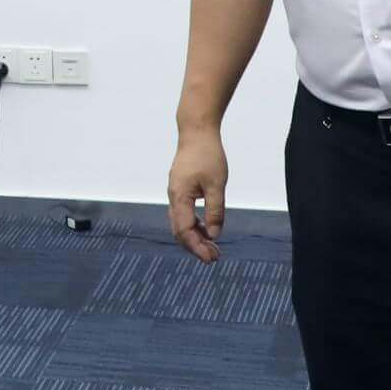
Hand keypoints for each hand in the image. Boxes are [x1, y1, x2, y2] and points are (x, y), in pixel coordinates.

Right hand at [168, 130, 228, 262]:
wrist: (196, 131)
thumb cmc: (207, 155)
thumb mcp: (216, 184)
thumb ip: (215, 210)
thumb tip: (215, 234)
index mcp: (179, 196)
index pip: (184, 230)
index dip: (197, 247)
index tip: (211, 258)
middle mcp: (173, 196)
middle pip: (180, 230)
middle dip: (196, 246)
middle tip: (214, 258)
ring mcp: (176, 192)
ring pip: (181, 222)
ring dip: (196, 237)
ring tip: (213, 247)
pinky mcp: (181, 188)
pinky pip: (184, 213)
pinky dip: (195, 224)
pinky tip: (208, 229)